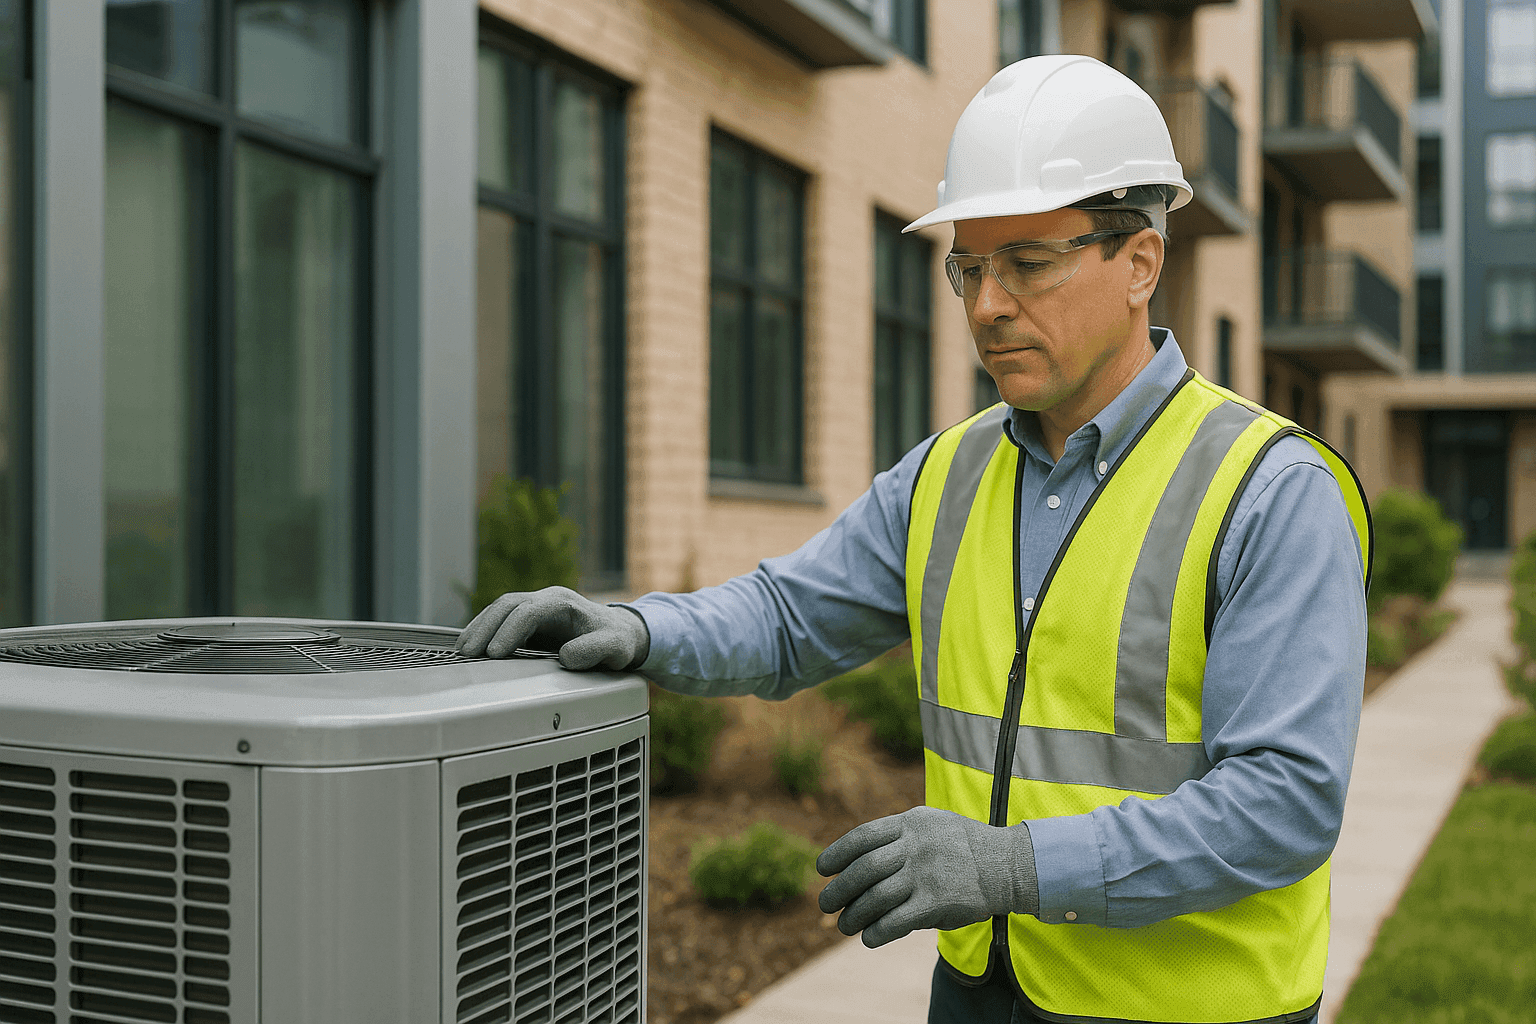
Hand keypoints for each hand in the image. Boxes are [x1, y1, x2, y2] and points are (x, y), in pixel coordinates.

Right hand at [455, 586, 650, 670]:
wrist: (619, 632)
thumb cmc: (617, 640)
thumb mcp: (616, 648)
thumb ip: (594, 650)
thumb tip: (565, 657)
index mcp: (563, 603)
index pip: (529, 611)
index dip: (510, 630)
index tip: (495, 653)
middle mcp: (546, 600)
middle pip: (508, 605)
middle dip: (485, 627)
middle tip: (467, 652)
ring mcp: (535, 607)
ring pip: (499, 609)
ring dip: (480, 628)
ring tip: (462, 650)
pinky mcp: (528, 620)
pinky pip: (501, 619)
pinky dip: (484, 630)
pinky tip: (471, 645)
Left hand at [815, 806, 1037, 947]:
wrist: (1009, 865)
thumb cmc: (964, 845)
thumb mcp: (931, 824)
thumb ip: (898, 835)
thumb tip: (857, 858)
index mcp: (910, 823)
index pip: (862, 837)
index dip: (837, 854)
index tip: (821, 869)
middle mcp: (915, 847)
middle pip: (863, 870)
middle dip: (838, 890)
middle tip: (825, 904)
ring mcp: (926, 875)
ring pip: (875, 898)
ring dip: (853, 916)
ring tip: (844, 926)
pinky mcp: (936, 903)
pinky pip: (896, 921)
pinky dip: (876, 932)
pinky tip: (869, 938)